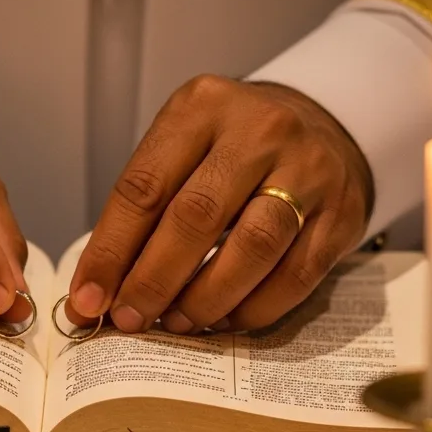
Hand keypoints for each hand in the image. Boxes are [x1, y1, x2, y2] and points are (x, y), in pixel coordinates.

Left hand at [68, 76, 372, 332]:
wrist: (325, 127)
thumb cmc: (232, 151)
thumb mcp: (183, 151)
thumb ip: (144, 212)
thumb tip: (98, 293)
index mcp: (201, 108)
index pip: (144, 187)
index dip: (110, 252)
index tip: (87, 300)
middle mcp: (259, 130)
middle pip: (196, 217)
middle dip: (153, 280)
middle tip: (129, 319)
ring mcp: (309, 169)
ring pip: (252, 247)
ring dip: (204, 298)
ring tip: (176, 323)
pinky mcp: (343, 212)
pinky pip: (295, 276)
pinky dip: (253, 309)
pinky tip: (225, 321)